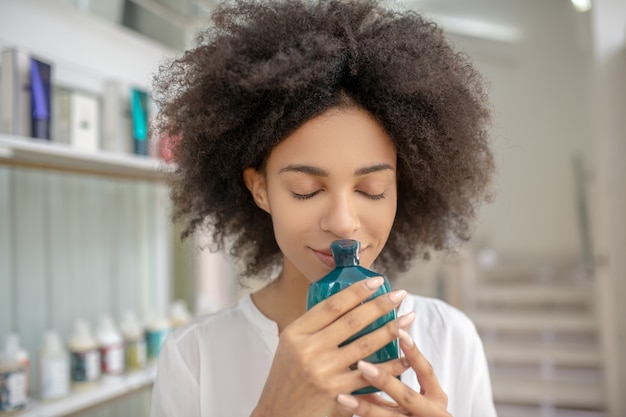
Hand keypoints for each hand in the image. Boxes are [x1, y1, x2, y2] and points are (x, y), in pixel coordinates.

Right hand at [251, 277, 413, 416]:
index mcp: (296, 333)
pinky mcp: (338, 393)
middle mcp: (309, 350)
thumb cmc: (287, 378)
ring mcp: (324, 372)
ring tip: (408, 318)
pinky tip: (406, 355)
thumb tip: (349, 302)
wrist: (278, 413)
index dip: (357, 291)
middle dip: (380, 305)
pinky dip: (392, 364)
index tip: (377, 282)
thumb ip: (314, 327)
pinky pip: (372, 375)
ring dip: (391, 329)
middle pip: (352, 321)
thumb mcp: (290, 346)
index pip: (332, 305)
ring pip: (365, 345)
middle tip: (399, 294)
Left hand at [335, 329, 451, 416]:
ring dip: (364, 407)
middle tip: (362, 365)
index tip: (400, 332)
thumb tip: (371, 349)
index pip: (426, 372)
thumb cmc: (418, 414)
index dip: (414, 353)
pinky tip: (344, 411)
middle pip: (407, 397)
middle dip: (384, 380)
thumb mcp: (418, 398)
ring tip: (342, 397)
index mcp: (436, 398)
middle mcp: (430, 414)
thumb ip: (399, 379)